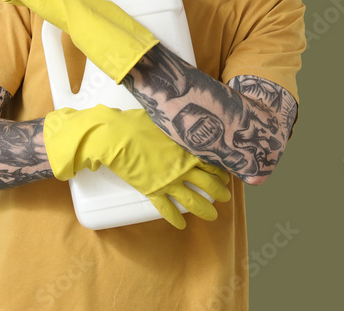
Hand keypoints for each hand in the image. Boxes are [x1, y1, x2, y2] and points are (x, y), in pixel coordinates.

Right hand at [44, 105, 231, 228]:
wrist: (117, 137)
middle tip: (225, 198)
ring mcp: (168, 182)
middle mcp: (183, 168)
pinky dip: (175, 218)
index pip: (212, 164)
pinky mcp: (153, 191)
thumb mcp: (164, 120)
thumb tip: (182, 118)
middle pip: (208, 184)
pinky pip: (166, 209)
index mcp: (187, 150)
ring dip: (204, 210)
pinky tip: (181, 225)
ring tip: (212, 216)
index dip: (221, 172)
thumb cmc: (138, 124)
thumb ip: (177, 126)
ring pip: (192, 200)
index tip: (226, 177)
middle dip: (219, 193)